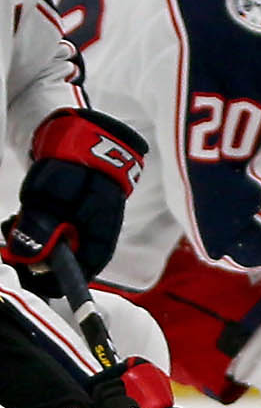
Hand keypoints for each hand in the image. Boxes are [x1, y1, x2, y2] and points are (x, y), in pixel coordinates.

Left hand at [1, 110, 145, 281]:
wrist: (84, 128)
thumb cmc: (75, 161)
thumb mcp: (51, 196)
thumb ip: (41, 228)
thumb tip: (29, 258)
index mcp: (100, 235)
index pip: (81, 272)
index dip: (55, 279)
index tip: (29, 275)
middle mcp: (96, 233)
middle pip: (67, 260)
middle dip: (37, 257)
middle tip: (12, 246)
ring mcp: (85, 221)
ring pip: (57, 244)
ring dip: (32, 241)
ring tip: (12, 223)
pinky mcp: (74, 209)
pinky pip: (53, 229)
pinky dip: (35, 227)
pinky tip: (20, 217)